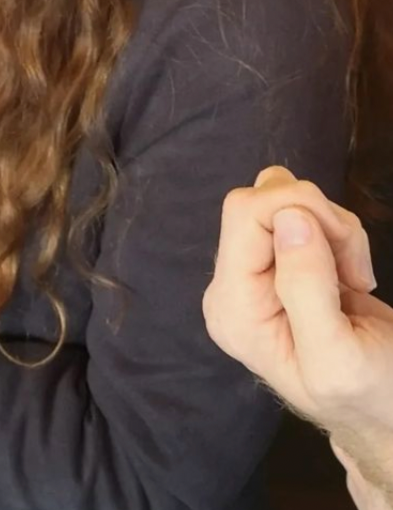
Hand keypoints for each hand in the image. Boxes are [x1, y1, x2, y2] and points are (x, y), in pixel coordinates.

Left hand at [203, 167, 392, 500]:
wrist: (385, 411)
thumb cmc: (367, 397)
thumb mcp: (337, 357)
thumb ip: (306, 287)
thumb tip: (288, 215)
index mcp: (233, 306)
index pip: (244, 212)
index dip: (299, 211)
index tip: (344, 255)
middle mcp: (233, 283)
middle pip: (261, 199)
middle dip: (318, 219)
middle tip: (351, 270)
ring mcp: (255, 270)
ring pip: (285, 199)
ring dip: (332, 227)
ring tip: (353, 277)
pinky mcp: (281, 261)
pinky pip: (303, 213)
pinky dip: (337, 232)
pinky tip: (349, 275)